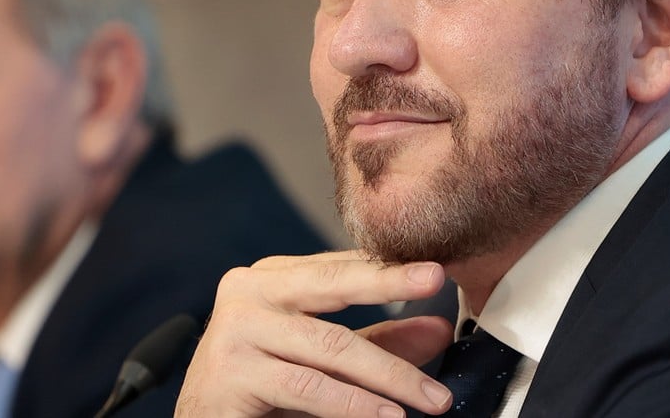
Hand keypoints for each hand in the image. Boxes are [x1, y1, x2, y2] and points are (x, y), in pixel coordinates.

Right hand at [174, 250, 454, 417]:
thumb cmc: (260, 392)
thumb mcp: (326, 363)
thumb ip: (377, 342)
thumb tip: (438, 328)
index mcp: (269, 280)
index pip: (338, 267)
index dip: (388, 269)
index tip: (435, 271)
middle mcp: (247, 293)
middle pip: (332, 286)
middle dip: (389, 284)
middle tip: (436, 280)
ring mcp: (234, 330)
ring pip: (330, 346)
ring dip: (389, 375)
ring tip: (430, 397)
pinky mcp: (231, 373)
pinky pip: (309, 387)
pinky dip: (356, 405)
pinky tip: (388, 415)